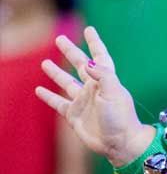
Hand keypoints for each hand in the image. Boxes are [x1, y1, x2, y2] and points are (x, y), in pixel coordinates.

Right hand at [35, 26, 153, 166]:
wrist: (120, 143)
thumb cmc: (121, 118)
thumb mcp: (114, 92)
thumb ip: (102, 75)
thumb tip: (87, 62)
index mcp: (106, 81)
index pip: (99, 57)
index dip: (95, 43)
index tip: (89, 29)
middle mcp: (94, 89)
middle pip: (79, 65)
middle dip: (70, 52)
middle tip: (59, 39)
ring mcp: (83, 102)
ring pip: (66, 83)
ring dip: (56, 73)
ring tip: (45, 63)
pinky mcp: (74, 115)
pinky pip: (58, 103)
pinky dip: (48, 96)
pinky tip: (39, 90)